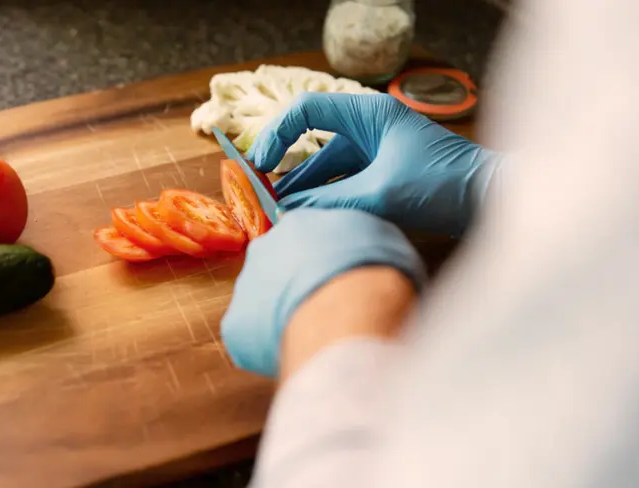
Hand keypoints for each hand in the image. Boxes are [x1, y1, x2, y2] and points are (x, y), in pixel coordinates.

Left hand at [221, 208, 425, 377]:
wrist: (349, 314)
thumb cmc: (371, 273)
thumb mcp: (380, 236)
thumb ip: (357, 238)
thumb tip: (359, 249)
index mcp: (299, 223)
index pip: (304, 239)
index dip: (322, 260)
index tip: (335, 276)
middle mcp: (264, 248)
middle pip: (277, 268)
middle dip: (296, 286)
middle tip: (323, 306)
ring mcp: (245, 286)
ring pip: (262, 302)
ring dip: (282, 315)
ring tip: (313, 333)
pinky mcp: (236, 325)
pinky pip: (252, 336)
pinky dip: (269, 345)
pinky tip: (296, 350)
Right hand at [246, 92, 502, 236]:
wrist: (492, 201)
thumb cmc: (443, 184)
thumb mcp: (380, 193)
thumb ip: (329, 200)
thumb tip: (286, 210)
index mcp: (368, 113)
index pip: (306, 110)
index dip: (277, 134)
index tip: (260, 163)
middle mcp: (369, 128)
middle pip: (314, 144)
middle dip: (287, 171)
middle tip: (261, 197)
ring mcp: (376, 153)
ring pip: (328, 169)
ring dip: (305, 190)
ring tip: (278, 214)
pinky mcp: (383, 175)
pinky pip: (344, 184)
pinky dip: (327, 200)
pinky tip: (309, 218)